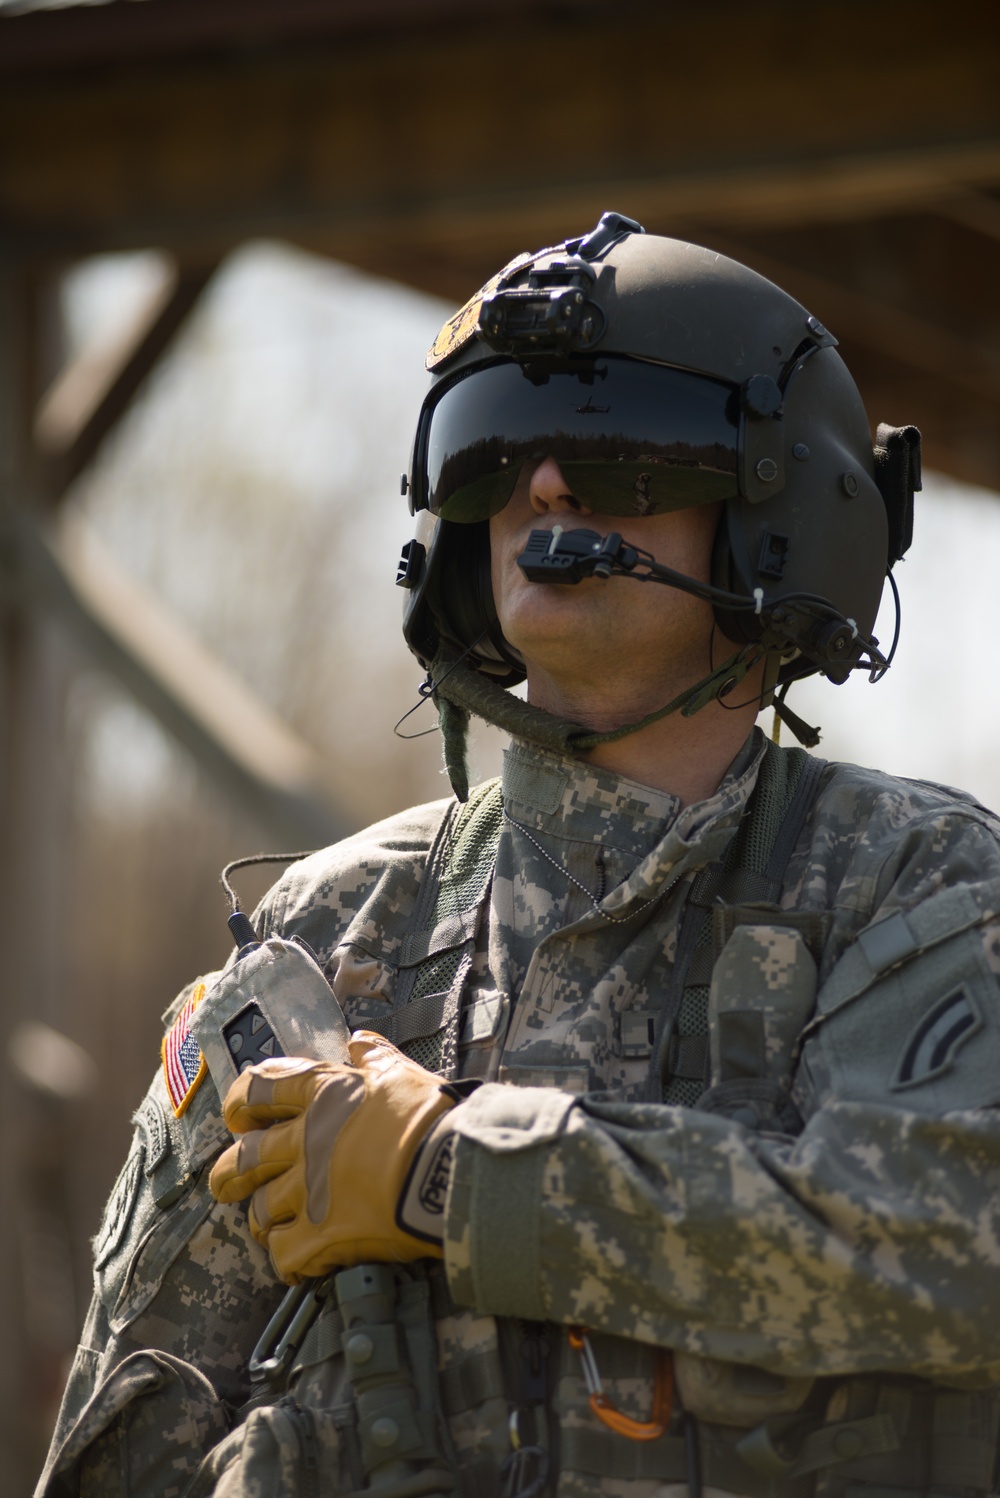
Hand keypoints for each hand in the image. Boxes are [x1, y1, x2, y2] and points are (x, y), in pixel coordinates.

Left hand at [209, 1033, 457, 1282]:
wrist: (447, 1169)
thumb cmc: (428, 1117)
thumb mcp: (401, 1073)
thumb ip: (375, 1057)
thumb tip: (357, 1041)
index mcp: (322, 1097)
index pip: (259, 1089)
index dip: (240, 1102)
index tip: (238, 1115)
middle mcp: (305, 1142)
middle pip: (244, 1159)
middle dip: (229, 1173)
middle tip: (226, 1181)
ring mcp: (307, 1191)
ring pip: (261, 1211)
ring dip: (262, 1219)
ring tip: (268, 1226)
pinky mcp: (320, 1236)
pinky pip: (285, 1255)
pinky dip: (287, 1260)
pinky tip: (296, 1262)